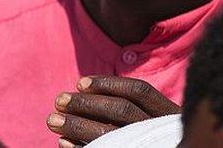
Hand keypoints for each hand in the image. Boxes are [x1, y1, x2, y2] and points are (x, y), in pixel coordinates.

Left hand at [47, 76, 180, 146]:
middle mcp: (162, 129)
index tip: (79, 82)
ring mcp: (151, 146)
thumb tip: (83, 90)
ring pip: (111, 135)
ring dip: (77, 126)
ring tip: (52, 120)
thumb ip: (133, 107)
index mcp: (170, 113)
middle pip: (122, 111)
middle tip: (59, 100)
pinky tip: (63, 143)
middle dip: (86, 104)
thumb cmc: (157, 139)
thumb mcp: (157, 120)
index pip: (139, 91)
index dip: (107, 84)